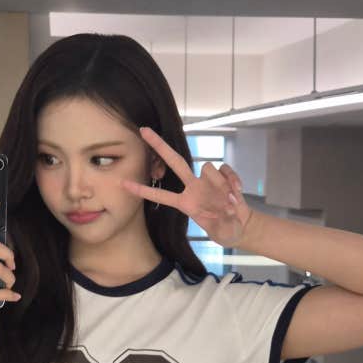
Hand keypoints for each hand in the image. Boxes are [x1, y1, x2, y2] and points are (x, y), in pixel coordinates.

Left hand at [120, 127, 255, 248]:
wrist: (240, 224)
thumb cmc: (224, 229)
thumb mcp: (222, 232)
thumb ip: (223, 221)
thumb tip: (228, 206)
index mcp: (185, 203)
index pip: (160, 195)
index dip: (143, 191)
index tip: (123, 183)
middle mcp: (193, 188)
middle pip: (175, 162)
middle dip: (159, 146)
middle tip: (144, 130)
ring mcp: (207, 181)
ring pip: (208, 166)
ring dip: (220, 183)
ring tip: (229, 202)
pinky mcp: (223, 177)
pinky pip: (226, 169)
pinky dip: (233, 180)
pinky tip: (237, 192)